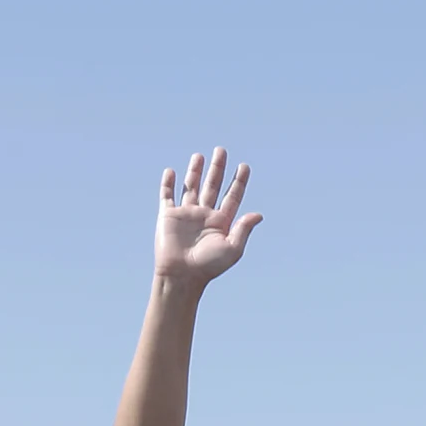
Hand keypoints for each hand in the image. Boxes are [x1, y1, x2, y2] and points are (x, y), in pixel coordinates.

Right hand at [152, 151, 261, 289]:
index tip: (245, 166)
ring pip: (191, 186)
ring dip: (195, 171)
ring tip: (200, 155)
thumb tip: (258, 214)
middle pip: (213, 185)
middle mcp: (205, 215)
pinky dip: (168, 183)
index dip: (239, 181)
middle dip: (218, 168)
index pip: (232, 196)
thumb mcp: (233, 248)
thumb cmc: (209, 266)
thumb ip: (244, 229)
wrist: (182, 275)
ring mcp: (186, 214)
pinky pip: (167, 196)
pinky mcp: (168, 216)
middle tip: (222, 150)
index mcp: (222, 222)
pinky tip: (171, 171)